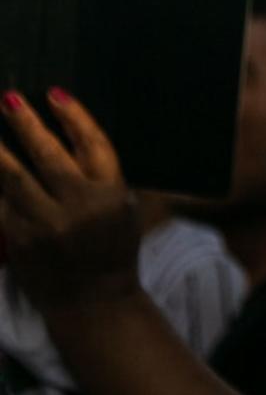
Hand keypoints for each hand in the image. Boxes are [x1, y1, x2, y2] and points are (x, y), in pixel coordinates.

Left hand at [0, 89, 143, 318]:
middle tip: (8, 99)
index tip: (54, 94)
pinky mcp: (20, 240)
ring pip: (14, 177)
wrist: (93, 300)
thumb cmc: (114, 249)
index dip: (73, 116)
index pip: (93, 144)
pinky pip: (0, 205)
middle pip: (48, 154)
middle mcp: (79, 206)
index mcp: (111, 194)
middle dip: (26, 123)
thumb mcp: (125, 209)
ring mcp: (45, 224)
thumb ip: (106, 176)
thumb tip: (78, 136)